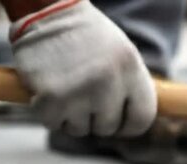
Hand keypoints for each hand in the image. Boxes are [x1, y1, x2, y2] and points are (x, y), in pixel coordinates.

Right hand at [10, 0, 156, 136]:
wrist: (44, 12)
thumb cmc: (83, 36)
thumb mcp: (120, 54)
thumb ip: (129, 87)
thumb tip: (133, 124)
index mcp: (131, 67)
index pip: (142, 118)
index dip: (128, 126)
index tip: (118, 123)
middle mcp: (108, 81)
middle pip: (108, 128)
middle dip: (94, 117)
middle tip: (81, 92)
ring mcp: (80, 92)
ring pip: (80, 129)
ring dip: (69, 115)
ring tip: (64, 85)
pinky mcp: (51, 99)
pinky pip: (53, 124)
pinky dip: (47, 112)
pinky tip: (46, 89)